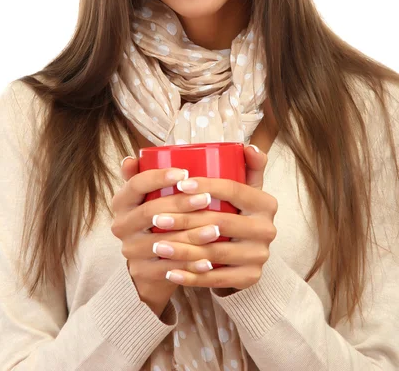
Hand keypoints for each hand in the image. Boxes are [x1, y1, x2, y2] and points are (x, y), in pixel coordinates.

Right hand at [111, 157, 221, 315]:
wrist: (153, 262)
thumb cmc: (161, 216)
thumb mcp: (154, 194)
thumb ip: (152, 172)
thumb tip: (136, 155)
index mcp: (122, 201)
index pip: (136, 184)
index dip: (158, 177)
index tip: (185, 172)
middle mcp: (120, 225)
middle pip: (150, 212)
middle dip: (180, 205)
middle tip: (207, 199)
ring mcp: (130, 250)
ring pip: (161, 242)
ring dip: (190, 236)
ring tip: (215, 230)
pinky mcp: (141, 272)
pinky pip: (167, 269)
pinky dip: (189, 265)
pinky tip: (209, 261)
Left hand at [145, 145, 277, 289]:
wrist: (247, 254)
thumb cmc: (237, 211)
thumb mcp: (246, 188)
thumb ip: (247, 165)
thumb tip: (247, 146)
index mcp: (266, 203)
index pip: (233, 189)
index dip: (206, 185)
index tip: (179, 184)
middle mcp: (268, 229)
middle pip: (220, 222)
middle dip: (185, 220)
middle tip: (158, 217)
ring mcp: (260, 256)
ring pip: (215, 254)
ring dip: (183, 250)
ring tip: (157, 245)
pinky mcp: (250, 278)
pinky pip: (217, 279)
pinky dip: (191, 277)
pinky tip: (170, 272)